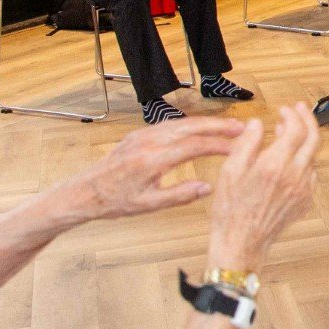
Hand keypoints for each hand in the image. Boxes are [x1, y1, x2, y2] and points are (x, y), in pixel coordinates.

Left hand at [67, 119, 246, 222]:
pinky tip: (202, 130)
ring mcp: (142, 135)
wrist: (84, 192)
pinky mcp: (139, 135)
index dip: (220, 146)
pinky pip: (170, 125)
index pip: (195, 146)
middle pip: (191, 127)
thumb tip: (210, 186)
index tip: (240, 148)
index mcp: (152, 160)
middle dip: (219, 126)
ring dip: (207, 124)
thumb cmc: (115, 202)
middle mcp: (148, 142)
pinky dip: (191, 126)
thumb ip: (180, 194)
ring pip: (182, 123)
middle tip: (244, 128)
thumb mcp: (149, 205)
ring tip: (229, 128)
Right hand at [207, 104, 319, 273]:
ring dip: (304, 141)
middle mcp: (295, 175)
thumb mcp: (230, 170)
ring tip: (287, 134)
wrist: (241, 241)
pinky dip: (304, 160)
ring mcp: (304, 189)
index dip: (293, 115)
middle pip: (314, 139)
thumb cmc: (230, 207)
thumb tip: (258, 123)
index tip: (284, 109)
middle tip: (301, 109)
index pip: (296, 130)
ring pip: (313, 157)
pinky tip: (290, 160)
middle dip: (309, 120)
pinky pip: (311, 174)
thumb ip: (247, 143)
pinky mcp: (305, 201)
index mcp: (276, 164)